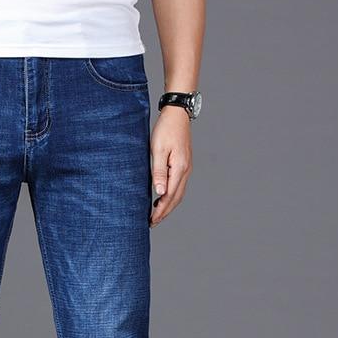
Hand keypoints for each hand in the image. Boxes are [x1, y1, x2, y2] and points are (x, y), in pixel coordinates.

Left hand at [150, 106, 192, 226]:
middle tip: (152, 223)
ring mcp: (186, 168)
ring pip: (178, 193)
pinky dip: (170, 196)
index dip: (161, 211)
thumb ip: (159, 172)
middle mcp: (186, 171)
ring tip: (156, 214)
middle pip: (176, 198)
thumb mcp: (158, 150)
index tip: (151, 221)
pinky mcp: (183, 164)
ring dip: (168, 206)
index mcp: (180, 169)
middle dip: (164, 212)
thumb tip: (160, 193)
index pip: (170, 197)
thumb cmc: (165, 129)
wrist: (177, 114)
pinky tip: (161, 198)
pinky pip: (178, 186)